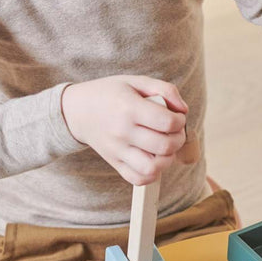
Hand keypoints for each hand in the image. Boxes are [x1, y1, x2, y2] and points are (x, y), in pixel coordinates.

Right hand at [61, 76, 187, 185]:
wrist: (78, 111)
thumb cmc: (110, 94)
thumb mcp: (135, 81)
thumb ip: (164, 90)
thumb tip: (184, 110)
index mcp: (129, 108)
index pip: (167, 122)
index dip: (180, 121)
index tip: (176, 117)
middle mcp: (122, 132)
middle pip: (164, 146)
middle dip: (178, 139)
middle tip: (174, 132)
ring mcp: (117, 151)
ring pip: (153, 168)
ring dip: (167, 159)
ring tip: (164, 148)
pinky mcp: (114, 163)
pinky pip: (138, 179)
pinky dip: (151, 174)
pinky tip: (153, 159)